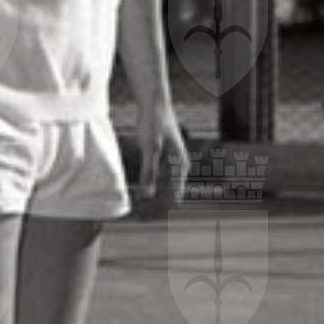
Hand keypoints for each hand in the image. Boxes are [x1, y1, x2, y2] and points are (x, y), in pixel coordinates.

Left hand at [133, 98, 189, 215]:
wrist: (153, 101)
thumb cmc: (153, 123)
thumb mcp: (149, 148)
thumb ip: (148, 172)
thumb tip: (147, 195)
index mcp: (181, 165)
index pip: (174, 195)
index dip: (163, 209)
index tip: (152, 222)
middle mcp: (179, 164)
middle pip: (171, 193)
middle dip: (159, 206)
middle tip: (145, 222)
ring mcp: (172, 160)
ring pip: (165, 186)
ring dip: (155, 197)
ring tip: (144, 211)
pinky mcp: (163, 155)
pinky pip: (159, 177)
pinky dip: (151, 185)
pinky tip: (142, 191)